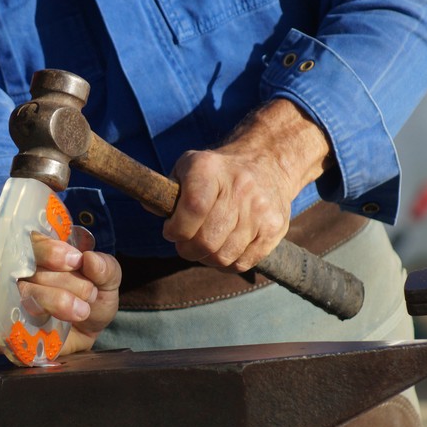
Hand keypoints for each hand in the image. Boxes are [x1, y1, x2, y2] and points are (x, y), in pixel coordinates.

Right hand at [0, 232, 120, 355]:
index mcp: (42, 254)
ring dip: (54, 301)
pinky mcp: (10, 332)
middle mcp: (22, 275)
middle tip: (90, 293)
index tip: (75, 261)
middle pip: (30, 270)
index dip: (50, 251)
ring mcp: (13, 302)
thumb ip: (105, 268)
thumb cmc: (93, 299)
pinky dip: (14, 333)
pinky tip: (35, 334)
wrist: (89, 332)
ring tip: (81, 311)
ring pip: (23, 295)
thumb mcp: (108, 281)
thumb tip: (90, 259)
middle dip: (64, 281)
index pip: (33, 242)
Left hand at [163, 99, 332, 272]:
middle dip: (187, 249)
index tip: (171, 231)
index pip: (193, 209)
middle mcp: (239, 187)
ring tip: (205, 246)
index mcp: (209, 169)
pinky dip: (227, 264)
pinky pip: (242, 262)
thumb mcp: (187, 167)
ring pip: (223, 256)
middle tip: (185, 244)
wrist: (266, 162)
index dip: (176, 230)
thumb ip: (166, 189)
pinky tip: (223, 248)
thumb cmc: (216, 172)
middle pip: (206, 240)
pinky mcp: (275, 228)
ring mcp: (260, 209)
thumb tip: (151, 206)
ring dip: (206, 258)